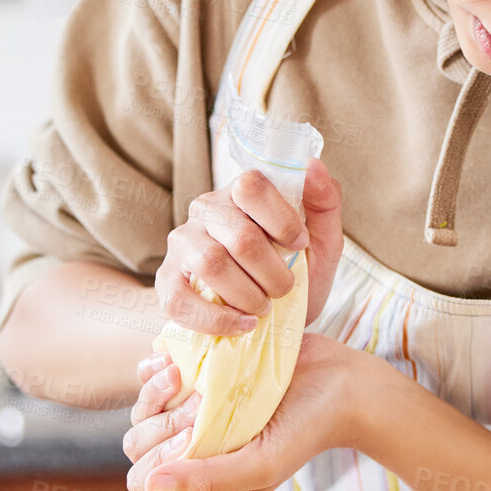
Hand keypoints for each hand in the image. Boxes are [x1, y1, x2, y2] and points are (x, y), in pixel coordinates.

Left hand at [127, 332, 371, 490]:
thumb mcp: (264, 464)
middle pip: (138, 444)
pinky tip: (174, 363)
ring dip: (156, 394)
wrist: (338, 379)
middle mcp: (194, 450)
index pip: (147, 483)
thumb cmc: (308, 428)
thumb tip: (150, 484)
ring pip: (141, 410)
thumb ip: (212, 481)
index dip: (157, 461)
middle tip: (199, 407)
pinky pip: (152, 378)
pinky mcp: (196, 379)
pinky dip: (155, 369)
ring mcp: (193, 414)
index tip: (191, 439)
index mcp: (207, 482)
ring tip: (185, 378)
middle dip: (160, 425)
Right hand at [154, 157, 342, 337]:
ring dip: (248, 296)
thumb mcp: (321, 240)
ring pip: (212, 264)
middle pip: (240, 236)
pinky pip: (180, 300)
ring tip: (263, 307)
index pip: (252, 187)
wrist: (275, 318)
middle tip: (283, 289)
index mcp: (241, 192)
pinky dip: (217, 319)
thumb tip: (313, 166)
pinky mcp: (166, 280)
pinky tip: (242, 324)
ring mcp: (182, 243)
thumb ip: (324, 202)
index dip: (282, 221)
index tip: (299, 246)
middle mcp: (207, 209)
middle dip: (272, 274)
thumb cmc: (296, 272)